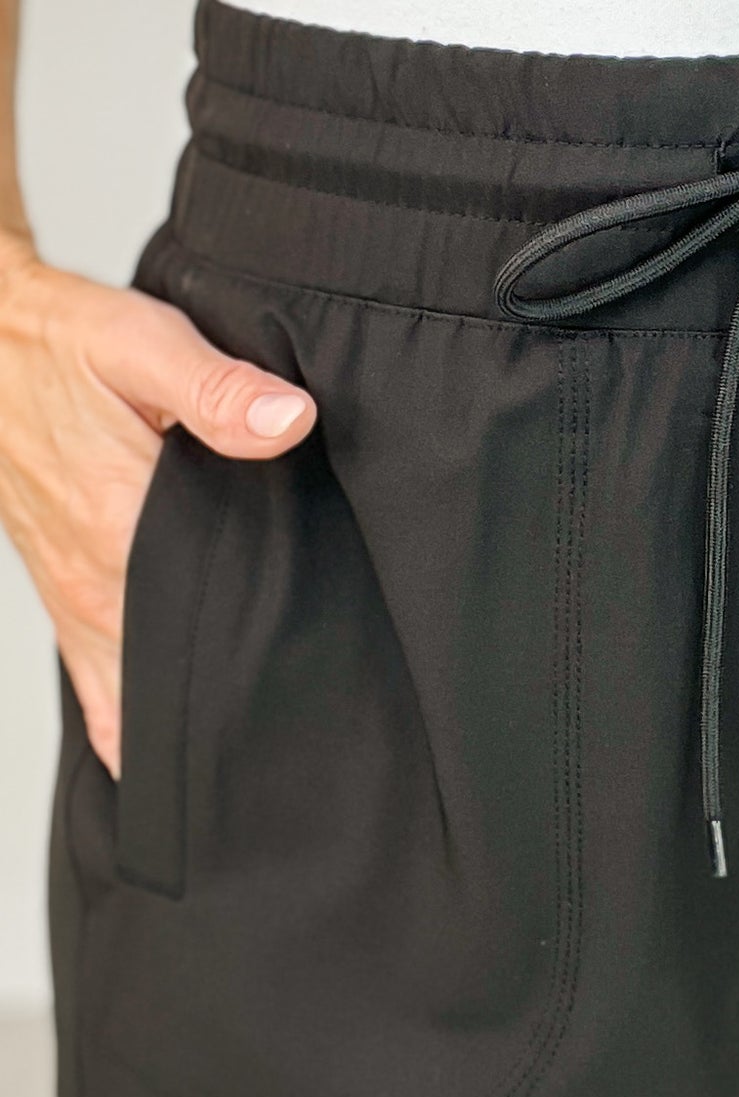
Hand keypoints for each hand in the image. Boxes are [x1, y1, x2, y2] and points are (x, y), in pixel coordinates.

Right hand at [0, 234, 315, 776]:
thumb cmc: (59, 344)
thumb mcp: (139, 344)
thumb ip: (216, 388)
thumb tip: (290, 421)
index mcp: (120, 524)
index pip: (211, 613)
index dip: (268, 645)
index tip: (320, 676)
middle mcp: (95, 579)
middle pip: (178, 669)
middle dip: (236, 700)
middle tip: (300, 727)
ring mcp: (76, 597)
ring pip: (133, 691)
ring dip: (182, 719)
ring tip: (249, 752)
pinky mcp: (66, 598)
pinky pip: (96, 685)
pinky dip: (127, 724)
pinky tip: (160, 752)